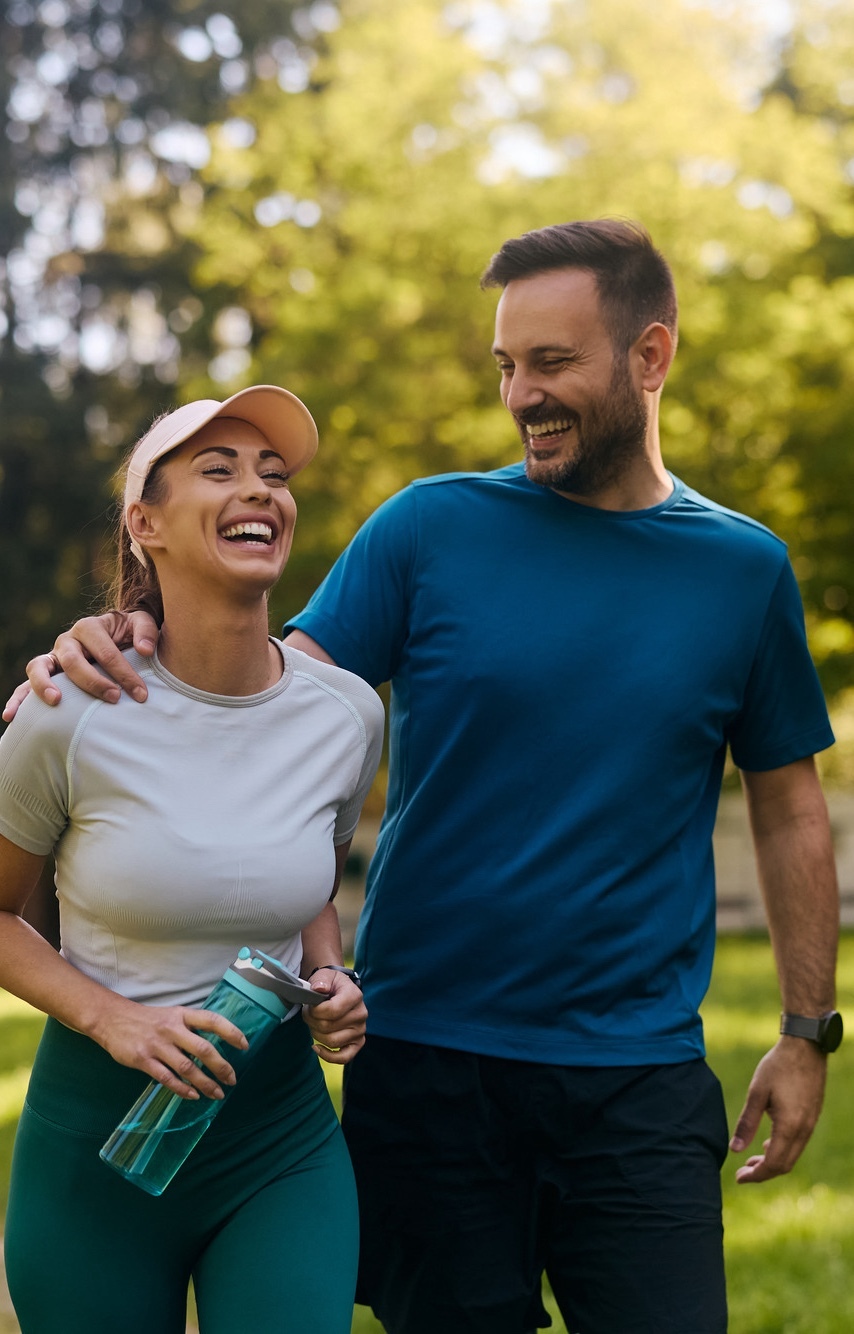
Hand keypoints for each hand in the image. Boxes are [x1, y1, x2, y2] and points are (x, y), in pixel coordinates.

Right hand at [2, 610, 159, 721]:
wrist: (115, 637)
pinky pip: (24, 685)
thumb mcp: (140, 624)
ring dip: (44, 684)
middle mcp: (67, 640)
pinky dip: (16, 699)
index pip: (105, 650)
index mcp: (89, 627)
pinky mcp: (45, 674)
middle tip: (113, 698)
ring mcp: (53, 657)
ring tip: (55, 701)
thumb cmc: (129, 634)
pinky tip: (11, 716)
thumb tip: (146, 650)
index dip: (123, 672)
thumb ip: (147, 632)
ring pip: (39, 667)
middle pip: (73, 660)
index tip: (140, 693)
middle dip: (94, 681)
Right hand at [94, 996, 249, 1099]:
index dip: (231, 1032)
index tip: (245, 1046)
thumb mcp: (171, 1015)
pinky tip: (193, 1096)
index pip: (212, 1021)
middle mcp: (172, 1029)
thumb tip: (213, 1047)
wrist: (111, 1019)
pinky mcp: (143, 1060)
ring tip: (217, 1094)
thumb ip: (190, 1028)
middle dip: (221, 1066)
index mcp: (182, 1015)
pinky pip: (166, 1078)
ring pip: (187, 1067)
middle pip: (203, 1049)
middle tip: (232, 1079)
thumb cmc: (147, 1019)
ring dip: (205, 1083)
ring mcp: (157, 1045)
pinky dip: (182, 1089)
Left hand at [302, 970, 367, 1063]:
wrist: (339, 990)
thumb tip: (318, 988)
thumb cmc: (331, 985)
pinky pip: (344, 1057)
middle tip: (308, 1013)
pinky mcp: (358, 1042)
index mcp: (355, 996)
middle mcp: (361, 1014)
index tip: (309, 1005)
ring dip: (316, 1034)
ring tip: (313, 1022)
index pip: (332, 1010)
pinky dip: (328, 1056)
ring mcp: (360, 1030)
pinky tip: (316, 1047)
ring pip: (332, 1042)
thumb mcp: (324, 976)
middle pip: (329, 1027)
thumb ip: (321, 980)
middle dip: (312, 1021)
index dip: (315, 1011)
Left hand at [729, 1036, 826, 1182]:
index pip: (773, 1164)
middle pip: (784, 1165)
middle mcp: (804, 1130)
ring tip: (751, 1159)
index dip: (756, 1175)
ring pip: (792, 1155)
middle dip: (763, 1172)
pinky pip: (798, 1143)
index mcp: (790, 1126)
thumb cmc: (778, 1066)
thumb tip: (734, 1150)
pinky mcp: (812, 1117)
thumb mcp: (757, 1092)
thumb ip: (747, 1123)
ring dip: (772, 1161)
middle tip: (742, 1172)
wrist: (805, 1047)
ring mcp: (811, 1124)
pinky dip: (782, 1149)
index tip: (738, 1178)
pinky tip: (767, 1143)